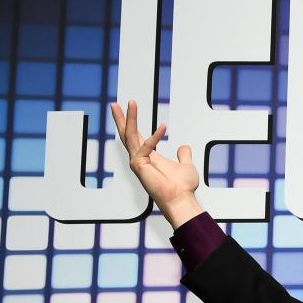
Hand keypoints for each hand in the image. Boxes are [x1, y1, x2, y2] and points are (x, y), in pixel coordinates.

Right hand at [110, 100, 202, 227]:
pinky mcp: (138, 165)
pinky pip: (146, 145)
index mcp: (149, 156)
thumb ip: (184, 156)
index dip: (132, 122)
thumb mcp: (186, 165)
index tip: (129, 108)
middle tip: (115, 104)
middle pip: (126, 134)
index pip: (136, 136)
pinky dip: (155, 136)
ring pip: (129, 135)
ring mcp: (137, 162)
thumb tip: (184, 147)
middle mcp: (139, 158)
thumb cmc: (183, 187)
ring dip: (130, 118)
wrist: (182, 199)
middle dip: (121, 118)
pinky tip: (164, 127)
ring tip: (131, 103)